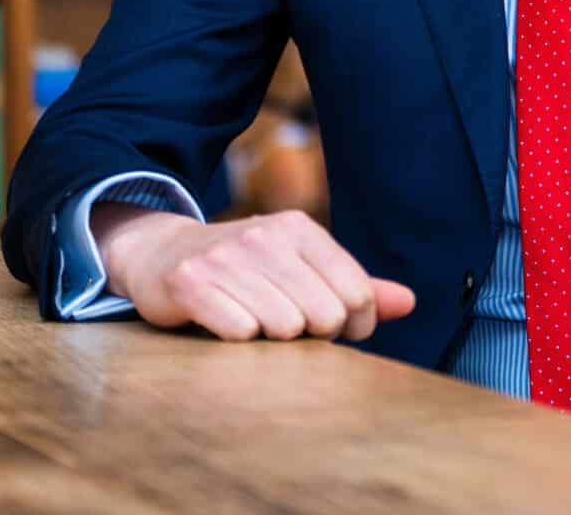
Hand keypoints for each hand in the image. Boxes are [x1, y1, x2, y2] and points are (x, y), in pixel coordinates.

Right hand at [93, 203, 415, 340]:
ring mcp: (226, 257)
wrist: (162, 256)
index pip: (358, 294)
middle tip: (285, 325)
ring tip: (252, 320)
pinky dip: (236, 340)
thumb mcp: (301, 267)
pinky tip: (223, 323)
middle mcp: (265, 236)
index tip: (333, 329)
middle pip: (325, 316)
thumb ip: (354, 285)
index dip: (354, 325)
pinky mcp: (191, 282)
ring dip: (270, 339)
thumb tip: (408, 303)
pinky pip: (239, 333)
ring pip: (284, 328)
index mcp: (300, 229)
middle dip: (311, 335)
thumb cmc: (244, 270)